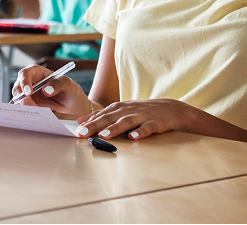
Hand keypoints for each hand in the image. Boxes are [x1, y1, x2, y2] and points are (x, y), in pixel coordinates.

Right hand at [12, 65, 91, 118]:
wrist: (73, 107)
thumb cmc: (70, 91)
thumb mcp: (68, 84)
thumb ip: (58, 84)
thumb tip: (45, 90)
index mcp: (37, 73)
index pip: (25, 73)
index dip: (24, 81)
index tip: (28, 92)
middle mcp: (30, 83)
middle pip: (18, 88)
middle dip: (22, 98)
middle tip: (31, 106)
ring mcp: (29, 96)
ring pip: (19, 101)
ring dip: (24, 107)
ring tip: (37, 112)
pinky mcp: (30, 107)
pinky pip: (24, 110)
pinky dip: (26, 114)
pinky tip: (35, 116)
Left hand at [72, 98, 200, 140]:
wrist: (170, 109)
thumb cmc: (141, 112)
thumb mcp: (120, 111)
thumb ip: (101, 116)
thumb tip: (80, 121)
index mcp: (118, 108)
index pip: (101, 115)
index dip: (88, 122)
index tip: (76, 130)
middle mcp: (128, 111)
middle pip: (109, 118)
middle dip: (95, 125)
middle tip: (82, 134)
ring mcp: (141, 116)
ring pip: (126, 122)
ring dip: (114, 128)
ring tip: (103, 136)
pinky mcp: (155, 123)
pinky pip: (147, 128)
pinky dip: (140, 133)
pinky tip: (133, 138)